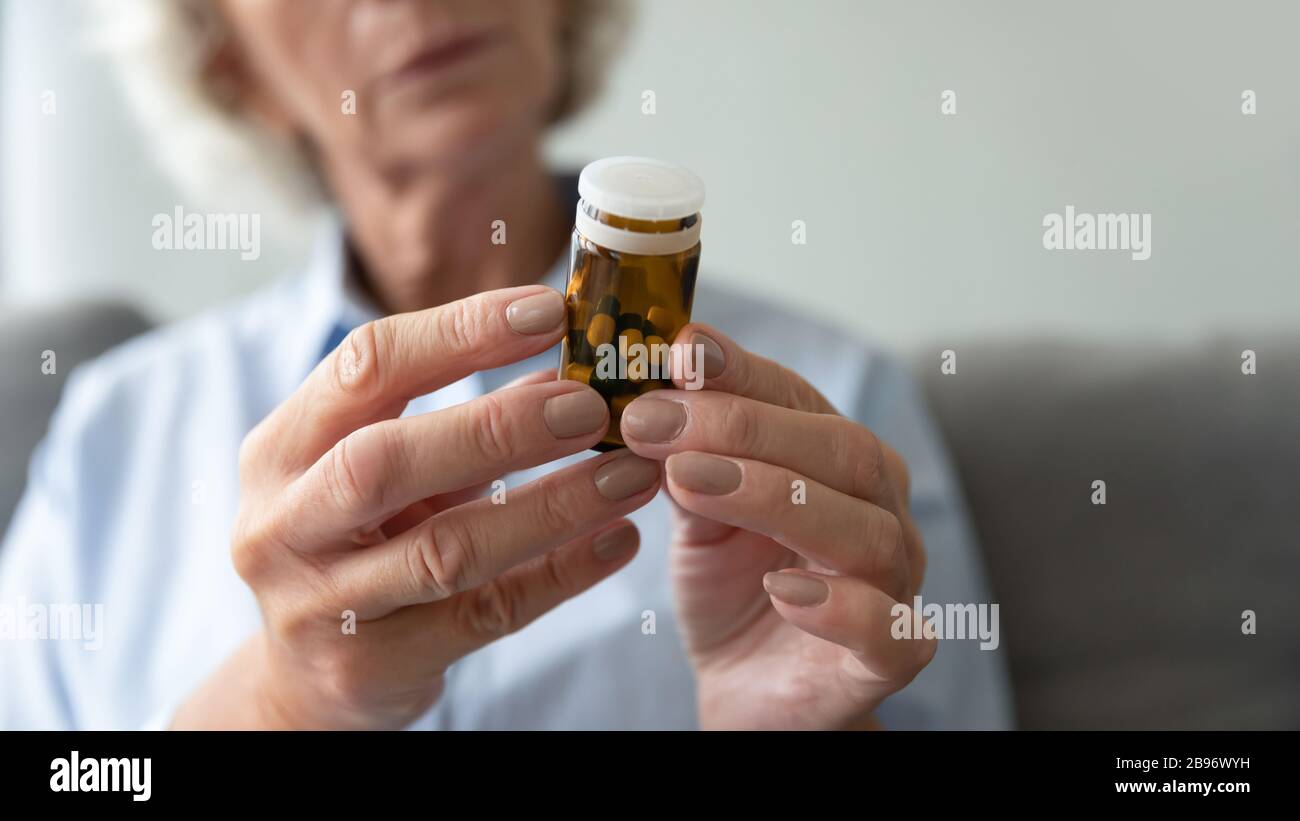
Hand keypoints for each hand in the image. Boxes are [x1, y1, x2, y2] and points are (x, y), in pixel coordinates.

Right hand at [173, 286, 660, 728]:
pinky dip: (560, 574)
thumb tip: (569, 368)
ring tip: (632, 474)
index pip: (365, 366)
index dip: (460, 332)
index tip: (550, 311)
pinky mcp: (370, 669)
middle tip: (593, 407)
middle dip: (500, 426)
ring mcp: (319, 605)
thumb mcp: (384, 473)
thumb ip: (463, 422)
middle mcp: (282, 524)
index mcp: (282, 449)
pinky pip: (484, 616)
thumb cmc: (355, 545)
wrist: (303, 680)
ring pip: (446, 550)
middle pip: (386, 459)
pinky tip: (617, 541)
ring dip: (552, 506)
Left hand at [620, 325, 934, 729]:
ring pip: (865, 532)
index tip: (678, 348)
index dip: (741, 371)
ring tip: (689, 482)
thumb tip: (650, 399)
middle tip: (657, 421)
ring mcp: (892, 586)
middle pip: (845, 453)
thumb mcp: (697, 511)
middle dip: (745, 429)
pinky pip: (890, 631)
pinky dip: (841, 607)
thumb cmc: (733, 587)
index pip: (800, 399)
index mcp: (837, 463)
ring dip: (772, 498)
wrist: (748, 689)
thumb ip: (685, 458)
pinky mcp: (888, 659)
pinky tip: (780, 591)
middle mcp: (878, 513)